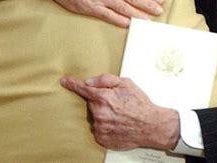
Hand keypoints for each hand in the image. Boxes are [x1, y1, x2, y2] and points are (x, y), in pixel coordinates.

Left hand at [60, 74, 179, 150]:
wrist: (152, 125)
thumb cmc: (140, 104)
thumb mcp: (125, 83)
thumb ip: (105, 79)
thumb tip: (89, 81)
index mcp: (103, 97)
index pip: (82, 89)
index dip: (72, 84)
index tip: (64, 81)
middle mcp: (99, 113)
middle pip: (91, 103)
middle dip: (100, 101)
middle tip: (116, 103)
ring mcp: (100, 127)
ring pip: (95, 116)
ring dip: (103, 114)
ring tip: (119, 115)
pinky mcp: (102, 138)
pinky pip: (98, 128)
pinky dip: (105, 125)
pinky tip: (117, 123)